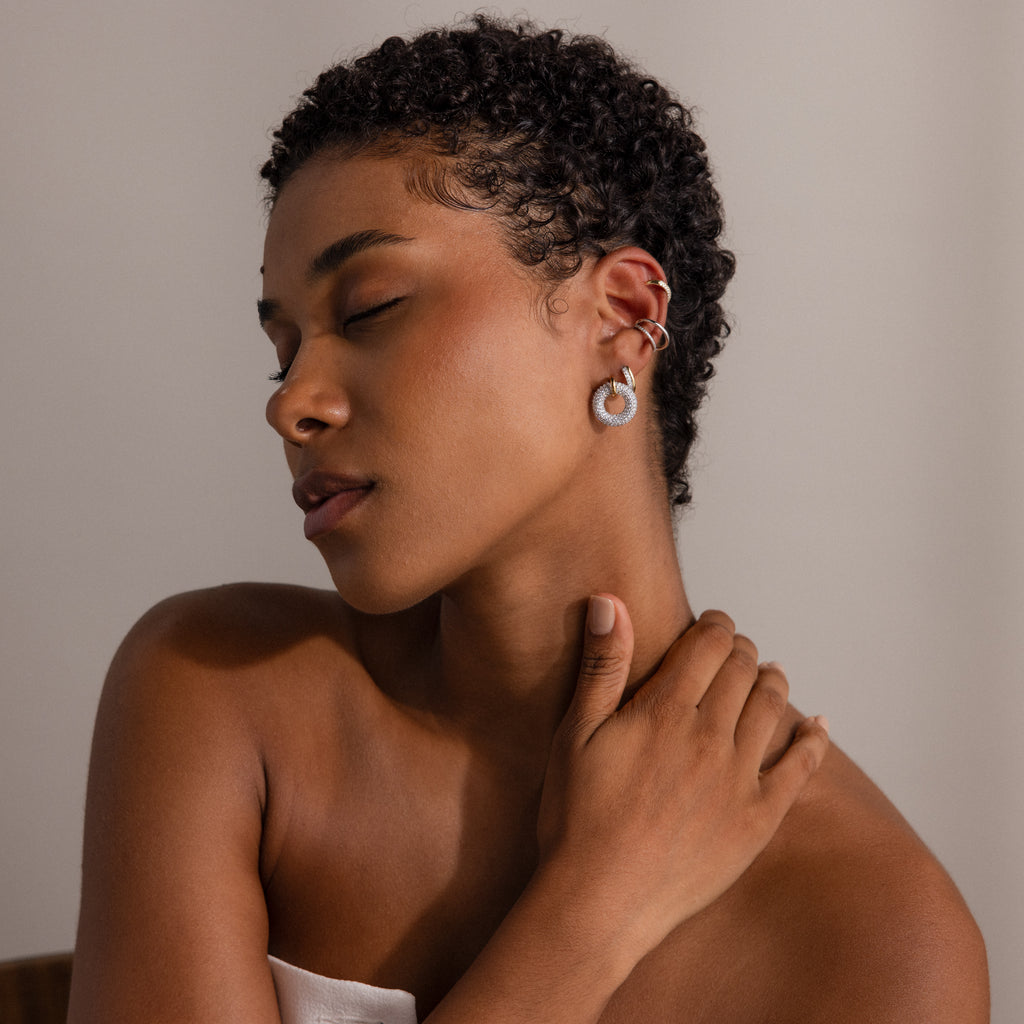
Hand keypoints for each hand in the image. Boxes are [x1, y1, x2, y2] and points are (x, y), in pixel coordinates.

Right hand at [537, 596, 828, 958]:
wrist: (599, 903)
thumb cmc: (577, 816)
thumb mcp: (575, 734)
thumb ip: (602, 665)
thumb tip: (609, 601)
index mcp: (666, 711)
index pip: (710, 644)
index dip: (715, 624)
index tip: (713, 622)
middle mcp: (711, 738)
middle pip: (744, 670)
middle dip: (741, 649)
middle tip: (733, 649)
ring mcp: (739, 780)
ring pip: (773, 708)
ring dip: (773, 680)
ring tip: (769, 673)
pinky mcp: (757, 821)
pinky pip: (800, 770)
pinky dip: (814, 741)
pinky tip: (820, 726)